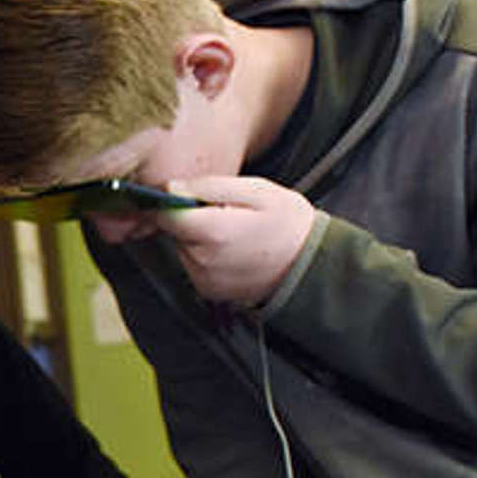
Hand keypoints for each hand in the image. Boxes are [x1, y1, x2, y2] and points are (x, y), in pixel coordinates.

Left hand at [159, 176, 317, 307]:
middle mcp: (203, 261)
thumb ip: (210, 187)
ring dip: (197, 236)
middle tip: (224, 211)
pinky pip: (192, 264)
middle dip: (190, 217)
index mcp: (215, 233)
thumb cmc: (288, 222)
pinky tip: (231, 249)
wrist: (310, 267)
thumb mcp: (257, 190)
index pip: (166, 216)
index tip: (183, 193)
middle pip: (174, 231)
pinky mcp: (207, 290)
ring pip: (182, 247)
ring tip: (232, 230)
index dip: (169, 202)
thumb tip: (171, 187)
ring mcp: (204, 280)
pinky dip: (205, 254)